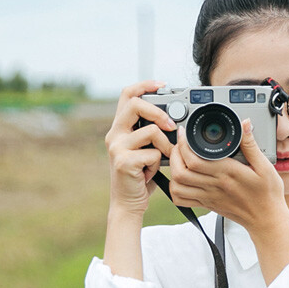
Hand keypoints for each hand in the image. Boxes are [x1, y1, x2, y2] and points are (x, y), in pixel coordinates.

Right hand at [104, 80, 176, 217]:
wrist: (128, 203)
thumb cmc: (141, 176)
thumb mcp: (146, 149)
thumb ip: (152, 133)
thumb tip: (174, 120)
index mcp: (120, 127)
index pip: (127, 95)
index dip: (144, 85)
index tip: (162, 84)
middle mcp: (114, 134)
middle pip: (135, 104)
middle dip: (159, 112)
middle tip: (172, 126)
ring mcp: (117, 148)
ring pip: (151, 131)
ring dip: (165, 146)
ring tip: (161, 159)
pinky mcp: (123, 162)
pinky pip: (152, 153)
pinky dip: (157, 164)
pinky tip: (150, 173)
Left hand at [168, 119, 288, 235]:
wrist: (266, 219)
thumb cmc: (268, 194)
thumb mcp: (265, 166)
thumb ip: (251, 145)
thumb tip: (244, 124)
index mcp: (227, 173)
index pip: (195, 159)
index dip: (184, 144)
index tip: (185, 134)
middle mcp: (215, 186)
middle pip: (181, 171)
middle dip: (174, 154)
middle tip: (179, 144)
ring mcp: (208, 197)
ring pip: (178, 186)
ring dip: (173, 171)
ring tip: (178, 160)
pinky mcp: (207, 205)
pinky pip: (182, 200)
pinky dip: (175, 189)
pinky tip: (181, 179)